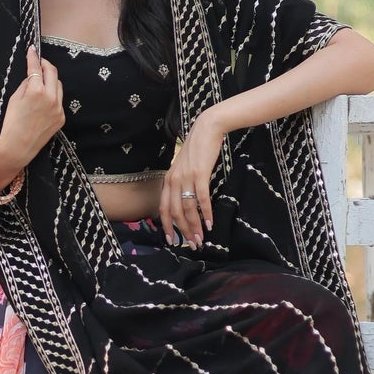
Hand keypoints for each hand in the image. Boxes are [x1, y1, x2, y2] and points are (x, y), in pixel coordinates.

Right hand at [0, 46, 64, 178]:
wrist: (18, 148)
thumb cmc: (11, 124)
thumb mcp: (14, 99)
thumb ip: (26, 85)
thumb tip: (32, 77)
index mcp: (36, 91)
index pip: (36, 68)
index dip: (33, 57)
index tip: (32, 49)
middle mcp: (51, 98)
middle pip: (52, 73)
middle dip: (46, 65)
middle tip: (39, 62)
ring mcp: (58, 108)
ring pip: (58, 86)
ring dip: (50, 80)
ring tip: (41, 81)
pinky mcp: (61, 118)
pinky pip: (58, 101)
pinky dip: (52, 96)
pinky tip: (43, 100)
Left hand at [161, 110, 223, 248]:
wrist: (207, 129)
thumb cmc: (197, 150)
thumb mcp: (183, 168)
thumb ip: (181, 184)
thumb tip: (185, 202)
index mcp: (168, 180)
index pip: (163, 208)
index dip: (167, 226)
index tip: (172, 240)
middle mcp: (174, 180)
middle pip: (175, 212)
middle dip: (183, 231)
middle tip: (192, 244)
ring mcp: (186, 177)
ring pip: (188, 208)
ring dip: (195, 226)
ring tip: (201, 238)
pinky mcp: (200, 174)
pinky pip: (201, 198)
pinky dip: (206, 213)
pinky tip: (210, 223)